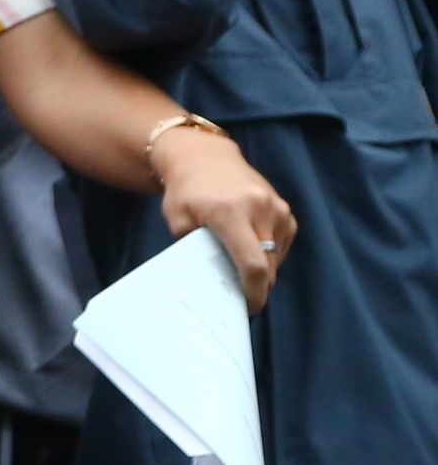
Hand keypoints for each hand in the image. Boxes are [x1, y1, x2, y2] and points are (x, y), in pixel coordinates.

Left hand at [149, 123, 297, 310]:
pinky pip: (283, 244)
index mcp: (231, 213)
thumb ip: (195, 251)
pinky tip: (250, 251)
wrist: (204, 157)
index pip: (253, 264)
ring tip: (239, 269)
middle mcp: (260, 210)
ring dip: (263, 270)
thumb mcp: (179, 221)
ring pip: (277, 257)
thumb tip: (212, 282)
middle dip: (257, 286)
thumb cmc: (185, 191)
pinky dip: (269, 254)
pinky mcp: (285, 209)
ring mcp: (277, 208)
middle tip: (239, 296)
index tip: (248, 308)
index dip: (254, 292)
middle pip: (268, 265)